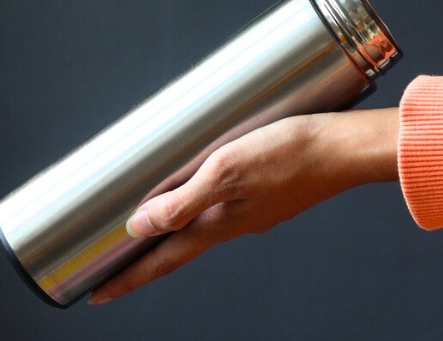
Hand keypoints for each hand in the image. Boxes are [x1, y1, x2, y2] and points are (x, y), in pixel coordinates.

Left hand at [88, 108, 398, 304]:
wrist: (345, 149)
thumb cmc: (290, 154)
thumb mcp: (227, 170)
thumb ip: (184, 201)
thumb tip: (138, 228)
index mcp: (220, 223)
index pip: (164, 259)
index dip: (129, 278)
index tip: (97, 294)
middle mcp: (236, 223)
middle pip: (181, 246)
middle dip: (148, 257)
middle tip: (119, 262)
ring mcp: (257, 210)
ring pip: (205, 225)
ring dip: (176, 228)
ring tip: (156, 220)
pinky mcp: (273, 193)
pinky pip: (228, 205)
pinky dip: (206, 204)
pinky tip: (209, 187)